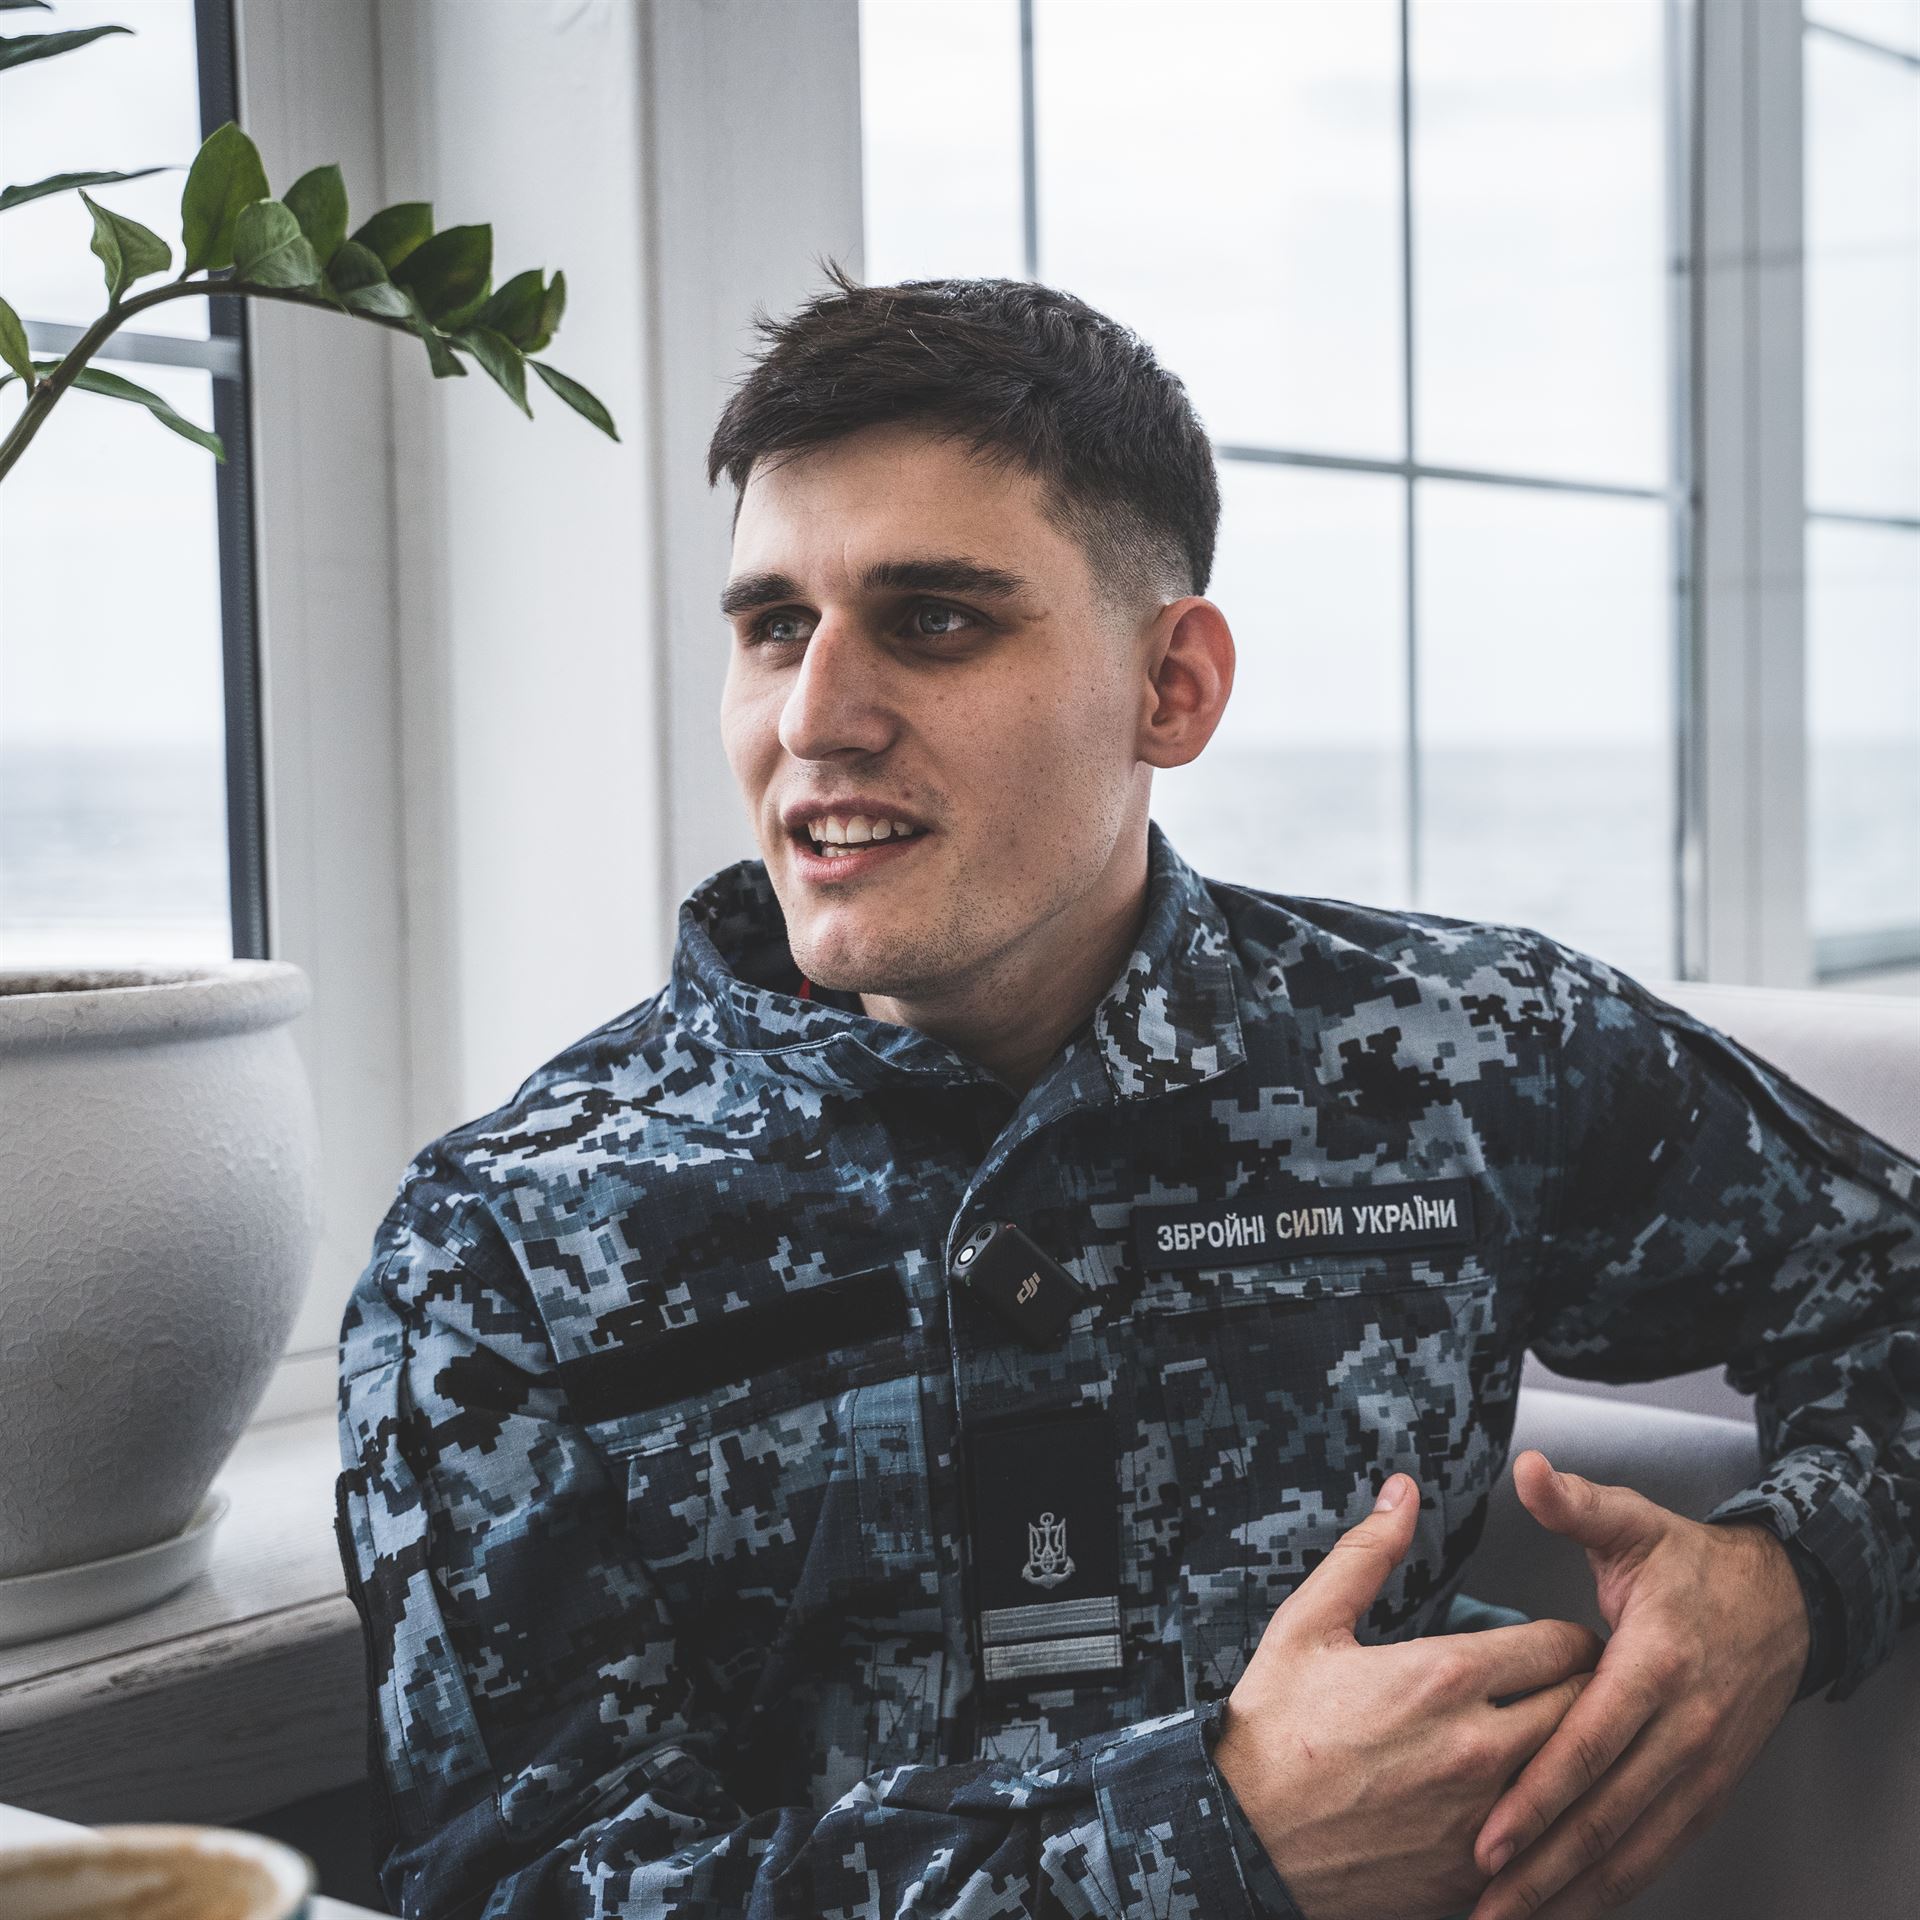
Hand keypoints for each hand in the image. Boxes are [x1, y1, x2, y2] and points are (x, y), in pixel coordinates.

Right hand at [1214, 1472, 1604, 1919]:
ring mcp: (1486, 1819)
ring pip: (1578, 1778)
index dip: (1569, 1636)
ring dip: (1575, 1756)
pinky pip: (1547, 1841)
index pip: (1562, 1644)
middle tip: (1571, 1688)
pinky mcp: (1478, 1875)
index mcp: (1444, 1676)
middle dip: (1588, 1691)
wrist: (1245, 1840)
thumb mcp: (1309, 1624)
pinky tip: (1528, 1807)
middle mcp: (1480, 1747)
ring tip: (1558, 1745)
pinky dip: (1548, 1819)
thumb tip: (1403, 1492)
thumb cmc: (1273, 1728)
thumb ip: (1367, 1554)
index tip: (1557, 1641)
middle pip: (1588, 1709)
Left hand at [1466, 1450, 1808, 1919]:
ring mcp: (1701, 1766)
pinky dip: (1619, 1886)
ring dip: (1576, 1890)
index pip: (1592, 1743)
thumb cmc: (1691, 1565)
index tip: (1489, 1836)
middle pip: (1608, 1812)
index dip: (1540, 1795)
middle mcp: (1683, 1727)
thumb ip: (1574, 1503)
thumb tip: (1528, 1469)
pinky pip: (1661, 1849)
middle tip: (1485, 1905)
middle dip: (1544, 1865)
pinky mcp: (1710, 1789)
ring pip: (1635, 1846)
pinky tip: (1575, 1908)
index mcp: (1655, 1663)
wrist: (1783, 1602)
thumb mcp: (1633, 1523)